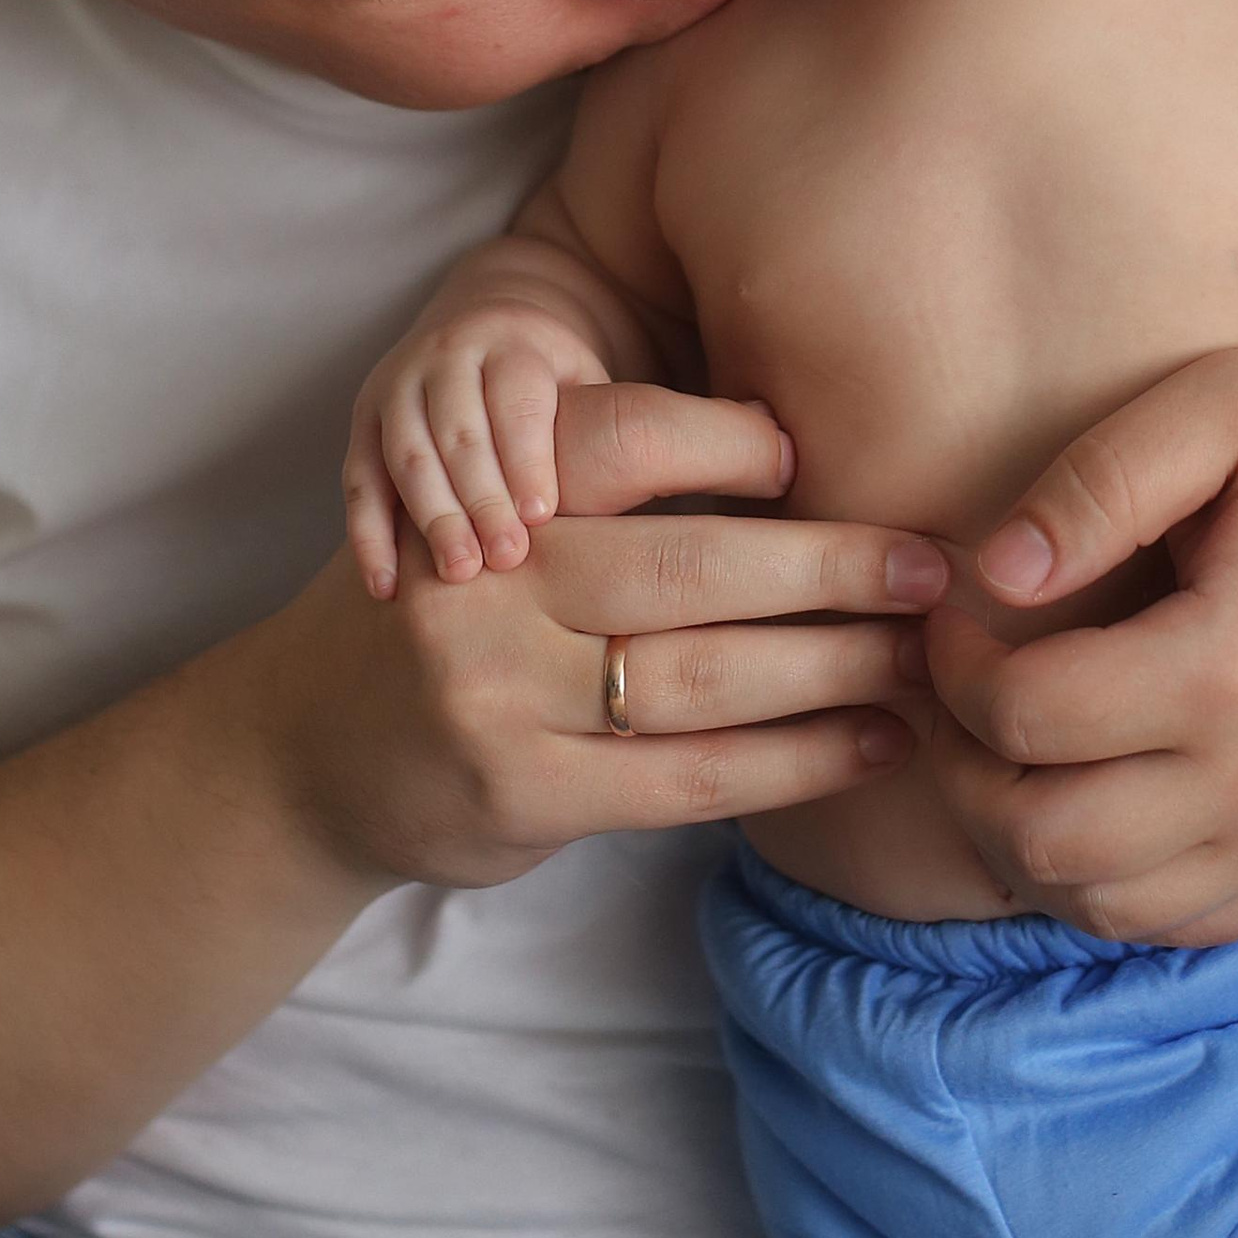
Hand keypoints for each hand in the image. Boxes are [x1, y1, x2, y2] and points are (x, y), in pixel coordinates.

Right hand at [273, 385, 942, 888]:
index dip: (735, 442)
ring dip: (836, 669)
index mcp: (490, 493)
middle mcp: (488, 585)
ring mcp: (501, 699)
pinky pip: (690, 777)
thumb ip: (605, 492)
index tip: (826, 454)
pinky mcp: (525, 795)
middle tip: (934, 567)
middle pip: (689, 566)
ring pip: (703, 678)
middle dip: (830, 567)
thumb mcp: (494, 519)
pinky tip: (874, 744)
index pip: (625, 443)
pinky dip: (798, 761)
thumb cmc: (451, 614)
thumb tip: (806, 454)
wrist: (303, 751)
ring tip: (928, 660)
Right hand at [345, 294, 624, 590]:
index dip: (526, 456)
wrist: (484, 329)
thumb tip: (662, 495)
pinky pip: (359, 481)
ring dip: (430, 516)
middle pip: (455, 427)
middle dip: (479, 496)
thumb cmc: (556, 388)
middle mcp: (446, 354)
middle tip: (506, 559)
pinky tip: (388, 587)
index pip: (514, 398)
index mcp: (511, 340)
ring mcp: (396, 386)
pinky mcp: (363, 423)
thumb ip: (609, 431)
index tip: (542, 516)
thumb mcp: (590, 387)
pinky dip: (369, 536)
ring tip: (458, 574)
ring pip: (405, 454)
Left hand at [923, 348, 1237, 946]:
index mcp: (1233, 663)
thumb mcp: (1219, 413)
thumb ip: (1099, 486)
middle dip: (963, 770)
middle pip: (1042, 836)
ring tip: (1005, 746)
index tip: (948, 618)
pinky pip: (1174, 924)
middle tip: (956, 698)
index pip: (1026, 712)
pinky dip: (1100, 879)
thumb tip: (990, 573)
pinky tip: (1080, 792)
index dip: (953, 666)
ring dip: (1018, 838)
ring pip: (1098, 903)